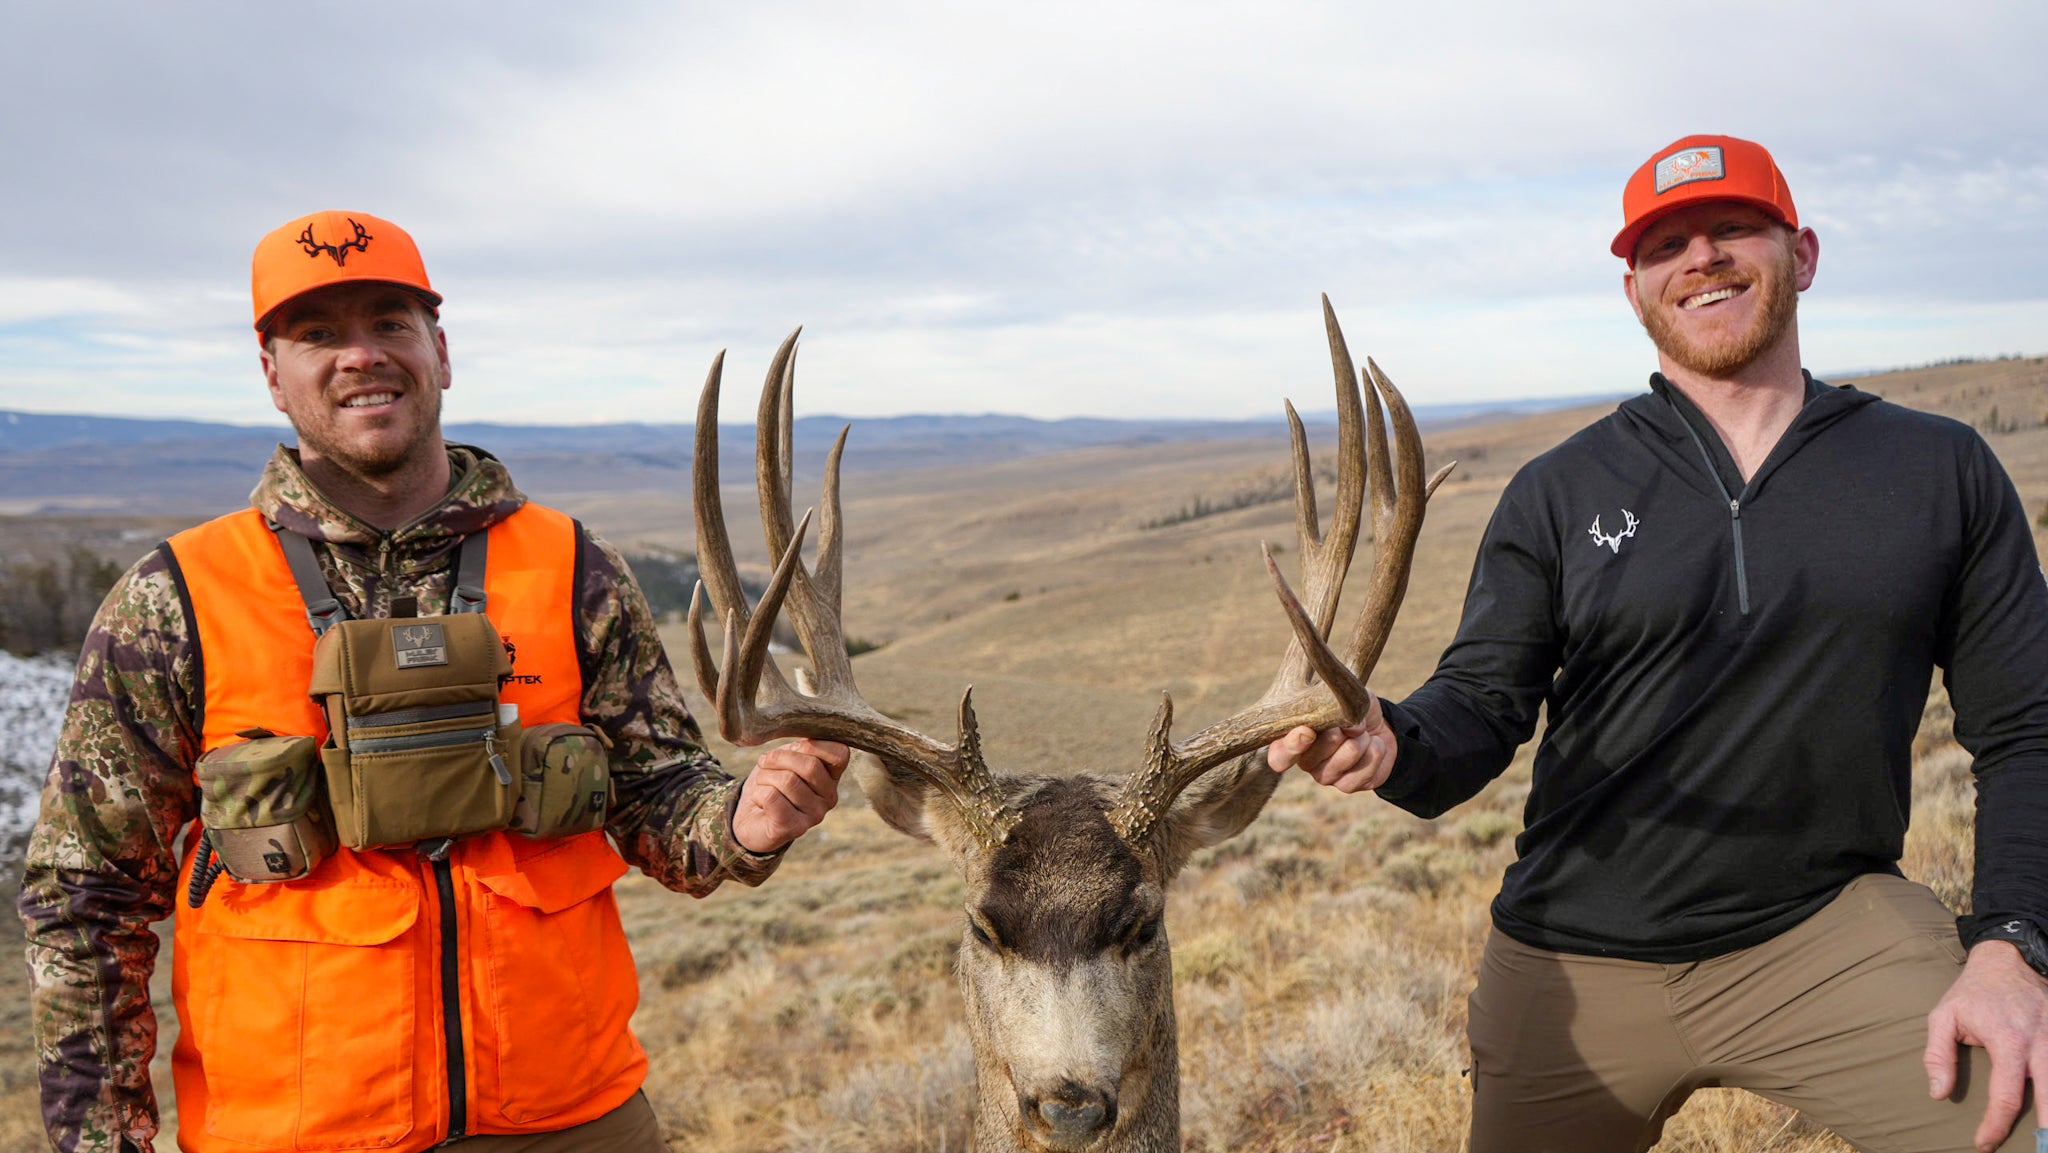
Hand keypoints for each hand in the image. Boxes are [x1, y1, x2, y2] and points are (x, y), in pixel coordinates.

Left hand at [731, 738, 849, 853]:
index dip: (813, 745)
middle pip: (810, 765)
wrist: (751, 816)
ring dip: (765, 776)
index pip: (839, 753)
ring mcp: (814, 815)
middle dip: (780, 758)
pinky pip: (772, 797)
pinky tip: (760, 799)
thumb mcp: (789, 757)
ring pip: (788, 780)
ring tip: (762, 782)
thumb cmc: (772, 781)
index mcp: (832, 776)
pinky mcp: (794, 828)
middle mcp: (829, 797)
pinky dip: (758, 792)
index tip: (793, 748)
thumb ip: (801, 748)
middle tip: (765, 762)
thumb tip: (807, 737)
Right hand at [1265, 691, 1396, 792]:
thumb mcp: (1345, 696)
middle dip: (1337, 734)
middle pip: (1314, 755)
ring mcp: (1325, 776)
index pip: (1279, 755)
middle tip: (1347, 725)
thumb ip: (1341, 704)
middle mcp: (1305, 761)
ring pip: (1344, 758)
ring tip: (1363, 733)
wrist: (1379, 727)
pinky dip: (1376, 751)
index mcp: (1293, 738)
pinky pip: (1364, 770)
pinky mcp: (1347, 785)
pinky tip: (1374, 745)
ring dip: (1362, 739)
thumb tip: (1349, 726)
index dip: (1291, 746)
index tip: (1308, 731)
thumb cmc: (1351, 709)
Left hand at [1924, 939, 2047, 1151]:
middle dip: (2046, 1131)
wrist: (2009, 960)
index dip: (1995, 1125)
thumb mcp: (1944, 1016)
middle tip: (2037, 1150)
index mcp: (2008, 1042)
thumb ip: (1938, 1055)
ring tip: (2045, 1136)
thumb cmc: (1974, 992)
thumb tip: (1938, 1092)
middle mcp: (2041, 1045)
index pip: (2005, 1096)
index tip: (1984, 1144)